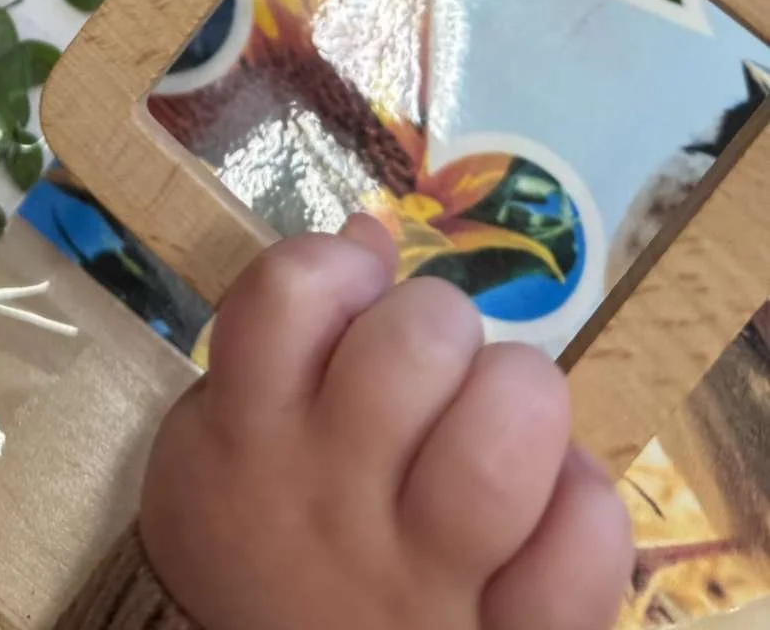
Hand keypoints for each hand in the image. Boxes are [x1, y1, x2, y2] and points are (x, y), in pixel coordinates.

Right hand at [140, 217, 631, 629]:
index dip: (341, 268)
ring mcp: (423, 577)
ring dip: (520, 399)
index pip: (294, 289)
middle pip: (417, 344)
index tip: (355, 296)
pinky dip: (584, 505)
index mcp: (252, 432)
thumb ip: (284, 332)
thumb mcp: (227, 429)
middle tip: (434, 362)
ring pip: (502, 442)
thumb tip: (372, 234)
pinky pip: (581, 542)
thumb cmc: (253, 532)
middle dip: (441, 321)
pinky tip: (550, 507)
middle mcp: (333, 499)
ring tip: (503, 421)